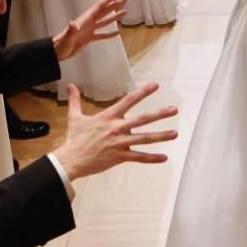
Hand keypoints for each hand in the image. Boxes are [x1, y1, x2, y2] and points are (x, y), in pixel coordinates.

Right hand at [51, 82, 178, 181]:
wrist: (72, 160)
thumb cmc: (74, 139)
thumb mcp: (74, 117)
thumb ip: (75, 100)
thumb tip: (71, 86)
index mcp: (108, 117)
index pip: (128, 100)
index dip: (143, 92)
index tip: (156, 85)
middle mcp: (117, 128)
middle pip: (142, 119)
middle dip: (160, 114)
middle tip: (174, 110)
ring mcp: (120, 143)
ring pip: (144, 139)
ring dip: (161, 136)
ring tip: (175, 133)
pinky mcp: (120, 157)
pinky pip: (139, 157)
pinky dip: (152, 158)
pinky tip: (164, 157)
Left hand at [53, 0, 126, 60]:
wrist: (56, 53)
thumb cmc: (60, 45)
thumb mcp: (67, 38)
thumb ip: (71, 31)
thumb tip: (73, 23)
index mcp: (85, 20)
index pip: (98, 8)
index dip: (107, 0)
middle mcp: (88, 23)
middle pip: (104, 12)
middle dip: (114, 5)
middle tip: (125, 0)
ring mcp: (89, 31)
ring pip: (104, 22)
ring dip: (114, 17)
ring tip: (124, 12)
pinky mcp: (88, 39)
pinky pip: (101, 35)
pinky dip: (109, 34)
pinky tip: (117, 32)